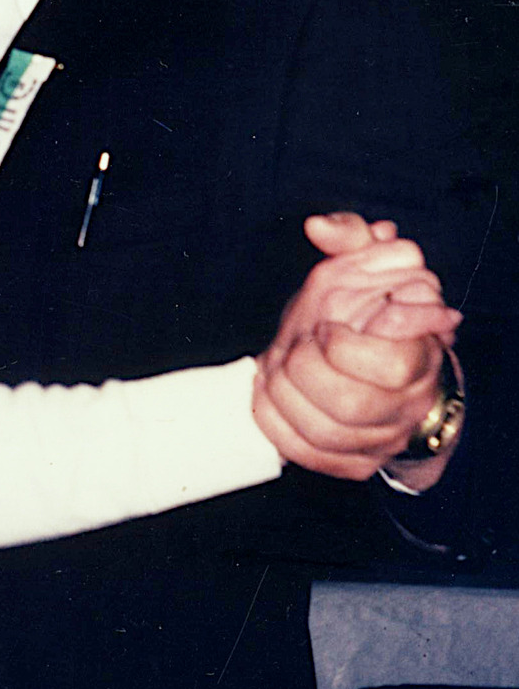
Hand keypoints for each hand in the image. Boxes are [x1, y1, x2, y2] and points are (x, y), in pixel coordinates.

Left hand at [252, 214, 459, 479]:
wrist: (371, 366)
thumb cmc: (364, 309)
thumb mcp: (362, 264)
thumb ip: (348, 236)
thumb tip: (318, 226)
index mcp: (420, 353)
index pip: (390, 365)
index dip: (343, 345)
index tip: (323, 325)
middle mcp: (409, 404)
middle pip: (351, 404)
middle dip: (305, 370)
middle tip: (292, 348)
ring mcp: (382, 439)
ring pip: (324, 434)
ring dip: (283, 396)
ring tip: (276, 368)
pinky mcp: (354, 463)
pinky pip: (309, 456)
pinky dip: (276, 425)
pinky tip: (268, 396)